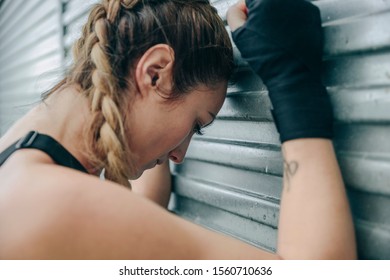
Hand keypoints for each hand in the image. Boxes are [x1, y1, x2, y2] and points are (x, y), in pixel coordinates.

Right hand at [228, 0, 332, 142]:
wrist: (291, 74)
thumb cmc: (266, 57)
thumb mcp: (240, 35)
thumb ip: (235, 14)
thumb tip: (240, 6)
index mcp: (265, 0)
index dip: (246, 12)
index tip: (248, 22)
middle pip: (267, 1)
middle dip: (262, 13)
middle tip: (261, 32)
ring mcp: (301, 5)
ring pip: (282, 6)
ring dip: (276, 16)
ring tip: (274, 37)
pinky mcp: (312, 14)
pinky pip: (296, 12)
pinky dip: (290, 21)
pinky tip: (286, 37)